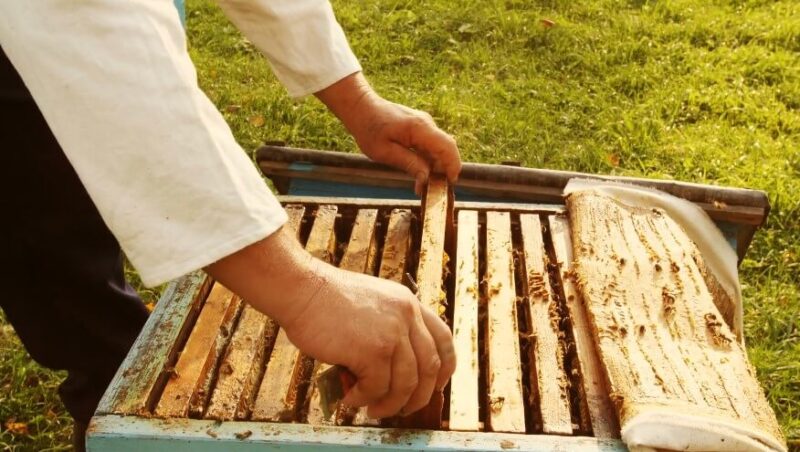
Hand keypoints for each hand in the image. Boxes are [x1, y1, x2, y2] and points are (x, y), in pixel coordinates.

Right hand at [205, 227, 455, 417]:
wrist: (302, 290)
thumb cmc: (326, 300)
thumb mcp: (372, 304)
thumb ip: (388, 329)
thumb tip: (389, 374)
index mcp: (409, 304)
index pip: (444, 339)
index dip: (444, 368)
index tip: (436, 385)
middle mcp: (407, 317)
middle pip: (430, 367)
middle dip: (419, 396)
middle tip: (402, 409)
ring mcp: (392, 334)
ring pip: (406, 384)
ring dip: (390, 404)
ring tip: (372, 410)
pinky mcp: (372, 351)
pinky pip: (377, 388)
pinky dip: (364, 398)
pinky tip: (351, 398)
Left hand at [316, 72, 460, 194]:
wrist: (361, 108)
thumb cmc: (369, 129)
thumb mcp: (384, 152)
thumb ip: (408, 163)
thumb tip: (426, 177)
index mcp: (419, 128)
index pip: (447, 147)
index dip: (453, 165)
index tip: (450, 182)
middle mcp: (426, 124)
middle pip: (447, 148)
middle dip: (444, 169)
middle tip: (434, 189)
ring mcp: (424, 124)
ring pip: (439, 148)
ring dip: (435, 166)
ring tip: (421, 184)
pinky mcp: (420, 127)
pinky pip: (430, 145)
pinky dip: (428, 159)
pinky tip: (418, 171)